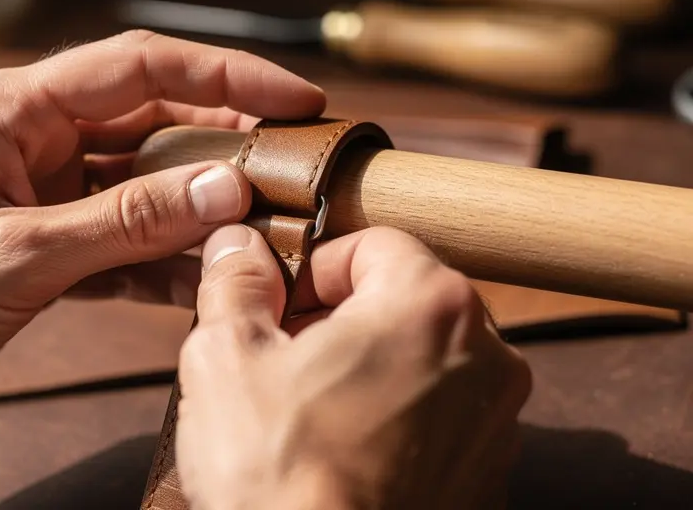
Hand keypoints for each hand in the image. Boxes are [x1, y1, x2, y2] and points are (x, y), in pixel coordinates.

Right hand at [176, 225, 531, 509]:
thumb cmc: (279, 472)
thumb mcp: (227, 356)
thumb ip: (235, 284)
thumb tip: (237, 247)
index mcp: (431, 304)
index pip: (373, 244)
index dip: (313, 268)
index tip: (278, 303)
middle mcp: (486, 356)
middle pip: (404, 302)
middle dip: (341, 319)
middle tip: (283, 354)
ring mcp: (496, 424)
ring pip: (422, 361)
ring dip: (369, 369)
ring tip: (308, 409)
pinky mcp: (487, 479)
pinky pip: (439, 420)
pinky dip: (395, 420)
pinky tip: (341, 452)